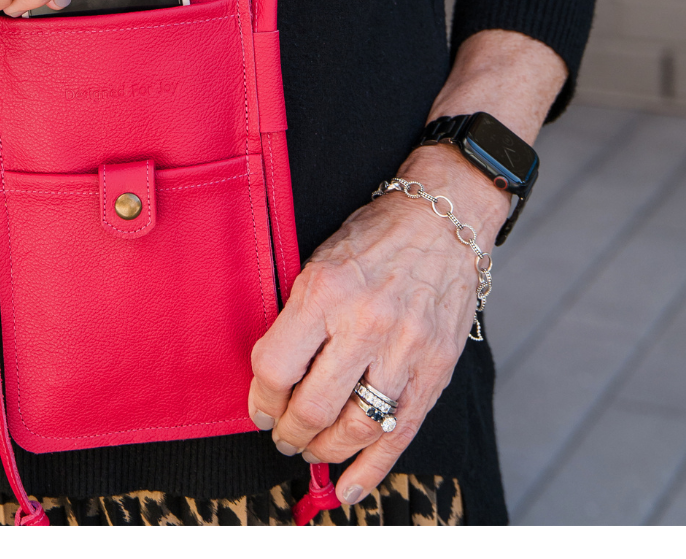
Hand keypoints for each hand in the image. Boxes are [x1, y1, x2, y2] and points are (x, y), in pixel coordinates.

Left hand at [248, 143, 508, 504]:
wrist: (445, 217)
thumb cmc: (374, 235)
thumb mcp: (318, 259)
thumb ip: (296, 314)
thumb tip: (269, 374)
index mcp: (326, 290)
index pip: (276, 366)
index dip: (260, 397)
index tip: (258, 407)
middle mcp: (366, 322)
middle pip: (313, 406)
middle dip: (288, 432)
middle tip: (281, 434)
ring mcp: (406, 348)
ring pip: (356, 428)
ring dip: (324, 450)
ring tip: (310, 448)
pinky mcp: (437, 368)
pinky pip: (402, 434)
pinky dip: (372, 469)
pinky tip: (348, 487)